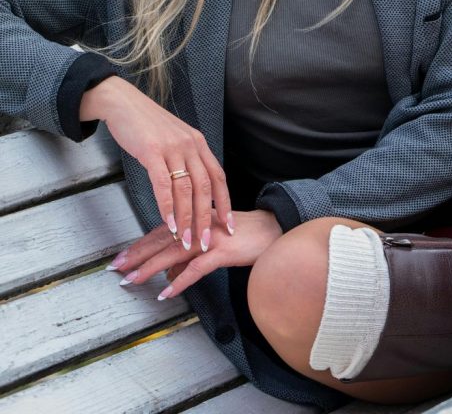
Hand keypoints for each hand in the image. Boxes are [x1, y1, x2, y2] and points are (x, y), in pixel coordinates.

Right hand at [81, 76, 232, 250]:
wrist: (123, 102)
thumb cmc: (147, 124)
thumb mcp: (174, 137)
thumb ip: (185, 158)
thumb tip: (191, 186)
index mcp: (198, 142)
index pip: (218, 176)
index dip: (224, 202)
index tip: (228, 224)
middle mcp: (190, 145)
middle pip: (204, 187)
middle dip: (206, 218)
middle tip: (206, 242)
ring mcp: (172, 148)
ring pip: (185, 189)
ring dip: (186, 219)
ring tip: (186, 241)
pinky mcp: (152, 151)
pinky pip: (164, 184)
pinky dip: (167, 207)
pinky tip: (168, 223)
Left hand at [107, 209, 282, 298]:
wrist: (274, 230)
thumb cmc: (245, 237)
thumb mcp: (214, 243)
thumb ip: (190, 257)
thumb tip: (170, 275)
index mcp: (195, 220)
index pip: (162, 231)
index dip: (140, 244)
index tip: (121, 256)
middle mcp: (199, 225)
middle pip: (162, 240)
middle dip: (137, 254)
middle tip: (116, 267)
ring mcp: (210, 237)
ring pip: (173, 252)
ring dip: (150, 267)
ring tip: (133, 279)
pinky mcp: (223, 251)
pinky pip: (196, 268)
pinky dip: (180, 281)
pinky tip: (167, 292)